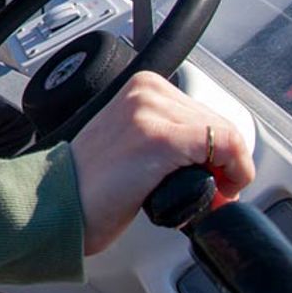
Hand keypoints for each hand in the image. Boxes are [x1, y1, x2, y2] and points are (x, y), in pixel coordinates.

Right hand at [69, 72, 255, 254]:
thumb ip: (167, 137)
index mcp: (139, 87)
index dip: (219, 147)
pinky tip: (217, 191)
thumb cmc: (89, 186)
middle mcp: (145, 91)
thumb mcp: (132, 143)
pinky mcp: (160, 138)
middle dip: (225, 160)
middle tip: (215, 190)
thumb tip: (213, 158)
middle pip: (218, 120)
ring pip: (225, 133)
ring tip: (208, 192)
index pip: (204, 110)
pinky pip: (224, 145)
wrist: (56, 205)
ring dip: (228, 168)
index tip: (216, 173)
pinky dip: (235, 171)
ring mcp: (150, 111)